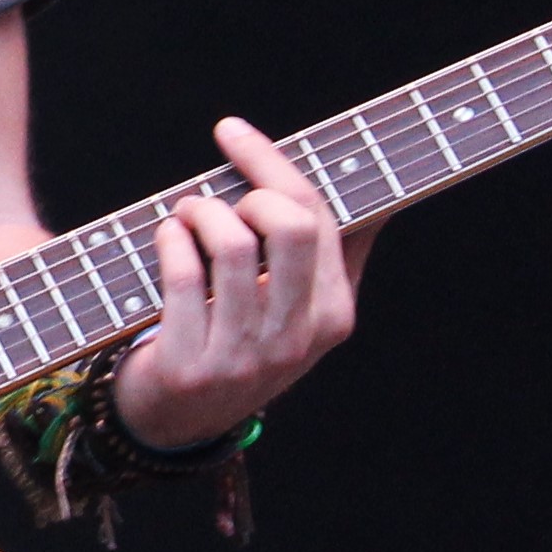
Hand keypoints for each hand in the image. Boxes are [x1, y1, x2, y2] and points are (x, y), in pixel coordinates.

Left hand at [119, 116, 375, 450]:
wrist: (180, 421)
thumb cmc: (239, 341)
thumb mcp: (298, 310)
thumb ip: (333, 255)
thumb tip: (386, 195)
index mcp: (334, 317)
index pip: (319, 218)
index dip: (271, 162)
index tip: (232, 130)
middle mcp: (297, 339)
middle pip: (288, 224)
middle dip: (246, 189)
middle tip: (215, 197)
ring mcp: (245, 357)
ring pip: (231, 245)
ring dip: (197, 212)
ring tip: (184, 217)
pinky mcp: (190, 367)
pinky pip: (181, 277)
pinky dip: (168, 240)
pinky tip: (165, 237)